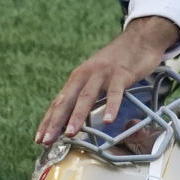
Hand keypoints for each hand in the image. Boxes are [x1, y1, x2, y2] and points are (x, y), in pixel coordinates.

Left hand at [34, 17, 179, 144]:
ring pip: (86, 97)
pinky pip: (115, 93)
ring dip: (77, 116)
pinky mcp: (121, 73)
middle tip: (46, 140)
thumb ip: (88, 92)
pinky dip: (111, 107)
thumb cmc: (119, 62)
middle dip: (55, 122)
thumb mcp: (98, 76)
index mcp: (78, 77)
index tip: (39, 138)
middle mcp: (86, 74)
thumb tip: (78, 115)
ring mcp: (103, 73)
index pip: (59, 102)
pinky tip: (107, 121)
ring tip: (70, 134)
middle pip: (67, 100)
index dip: (49, 121)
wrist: (140, 38)